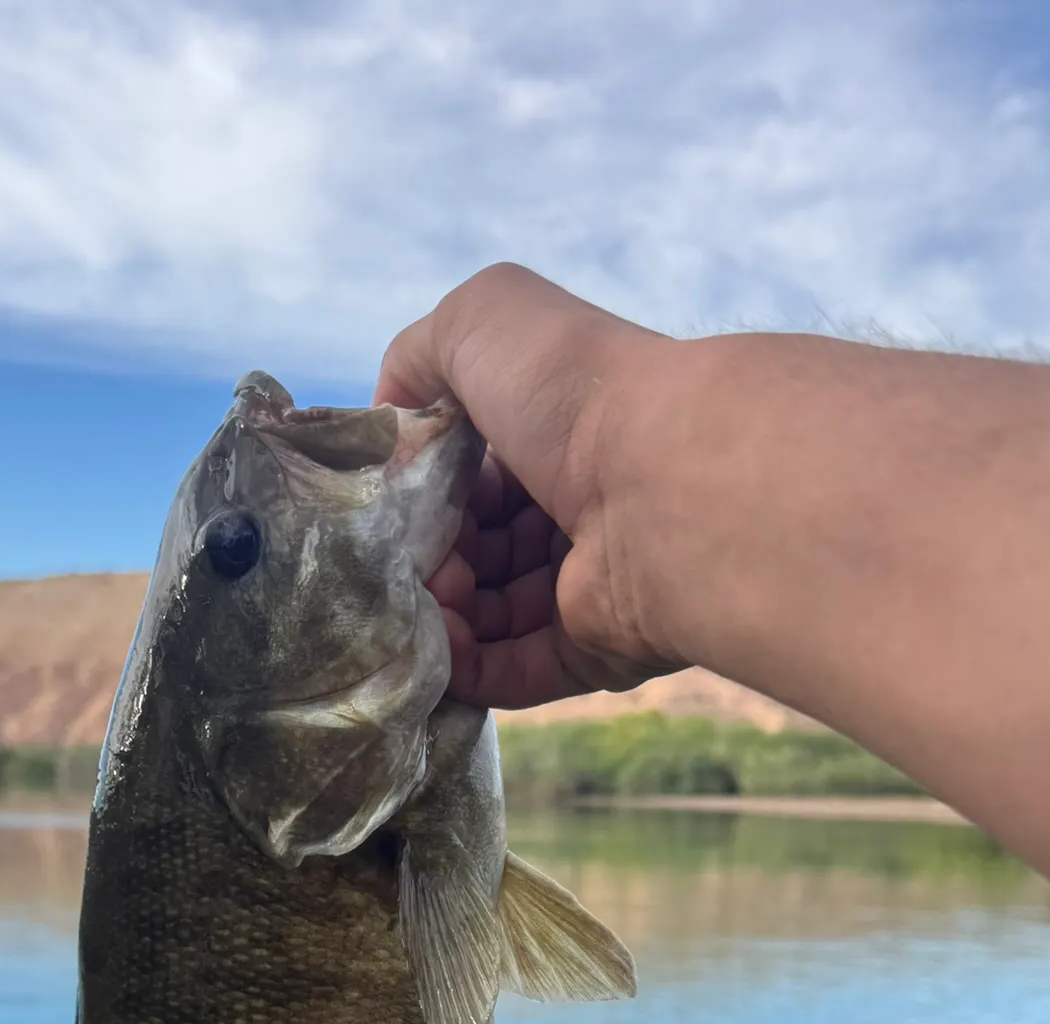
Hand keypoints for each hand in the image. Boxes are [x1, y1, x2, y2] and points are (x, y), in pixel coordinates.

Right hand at [373, 263, 685, 709]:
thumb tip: (392, 423)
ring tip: (415, 610)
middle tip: (399, 564)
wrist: (663, 482)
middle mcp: (573, 504)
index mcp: (551, 431)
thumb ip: (418, 354)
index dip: (419, 488)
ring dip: (437, 617)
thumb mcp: (479, 323)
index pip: (466, 472)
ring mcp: (586, 582)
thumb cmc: (570, 394)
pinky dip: (465, 670)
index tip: (386, 504)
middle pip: (472, 547)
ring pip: (486, 614)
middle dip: (424, 558)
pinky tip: (431, 657)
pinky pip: (515, 672)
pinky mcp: (594, 650)